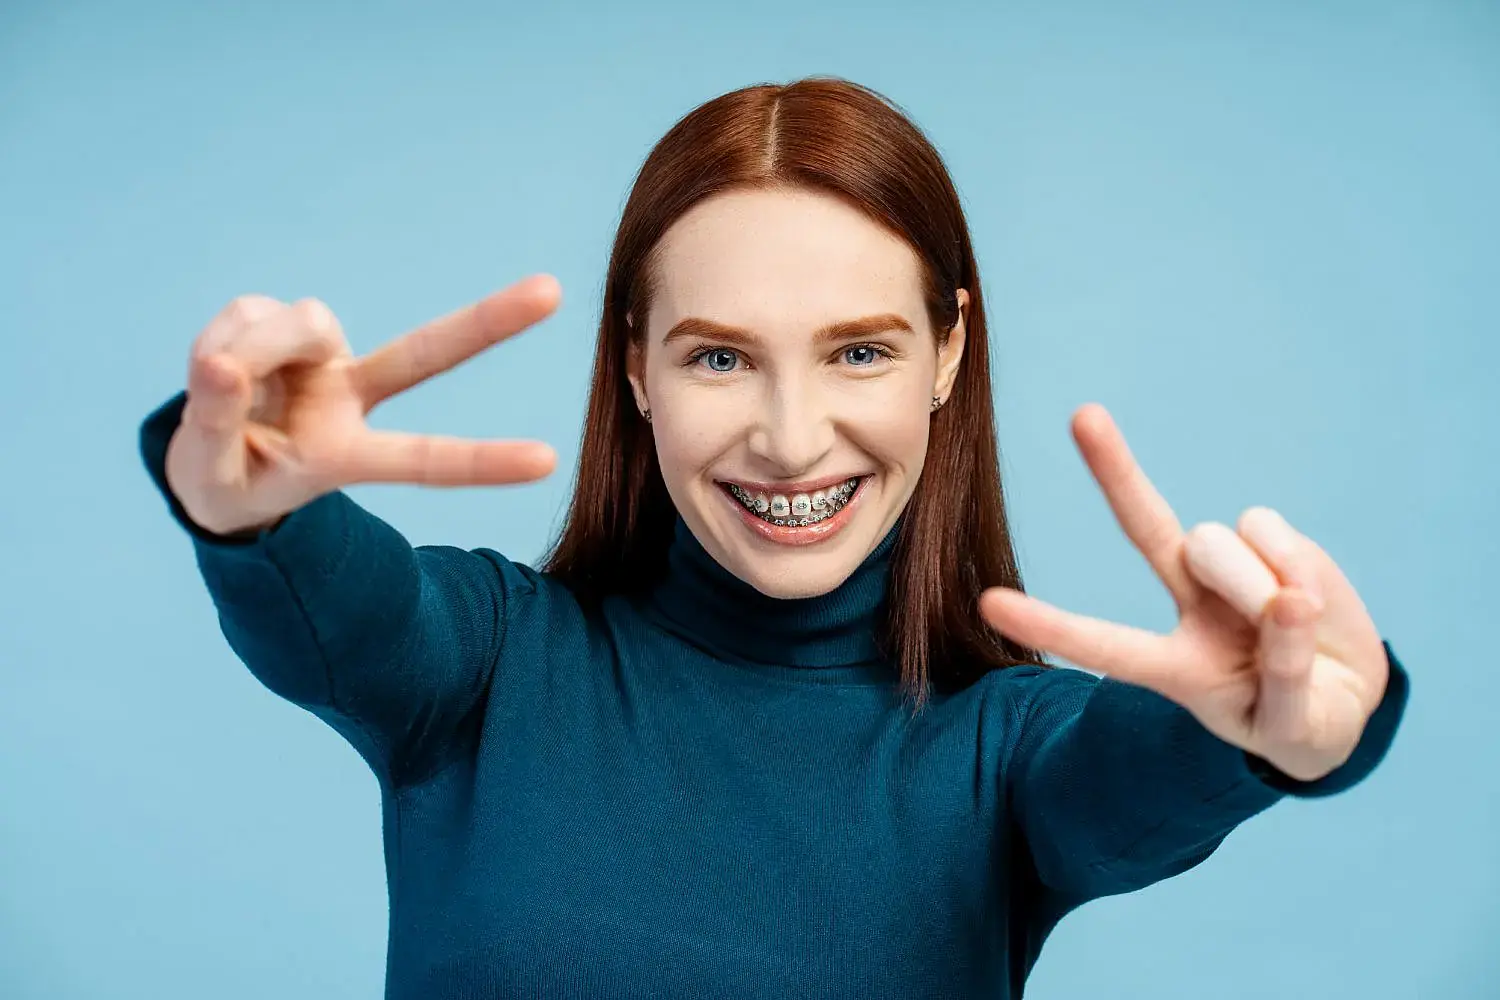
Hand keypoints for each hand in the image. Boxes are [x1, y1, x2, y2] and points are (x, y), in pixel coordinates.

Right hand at [165, 275, 561, 536]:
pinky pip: (254, 311)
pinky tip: (219, 363)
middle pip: (427, 354)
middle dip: (490, 321)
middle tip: (555, 292)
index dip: (481, 462)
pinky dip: (225, 336)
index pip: (425, 461)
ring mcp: (327, 356)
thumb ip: (216, 426)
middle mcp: (354, 396)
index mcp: (349, 455)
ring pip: (304, 322)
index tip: (548, 462)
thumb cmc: (225, 482)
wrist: (207, 461)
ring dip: (253, 347)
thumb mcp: (212, 478)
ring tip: (222, 386)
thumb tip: (225, 367)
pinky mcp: (289, 322)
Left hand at [979, 404, 1389, 782]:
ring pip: (1220, 542)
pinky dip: (1298, 561)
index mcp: (1173, 666)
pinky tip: (1309, 594)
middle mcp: (1190, 605)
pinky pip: (1270, 526)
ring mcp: (1226, 569)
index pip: (1103, 645)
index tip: (988, 602)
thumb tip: (1291, 598)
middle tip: (1084, 415)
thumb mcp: (1291, 720)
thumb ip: (1287, 670)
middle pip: (1148, 531)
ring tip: (1297, 623)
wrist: (1344, 696)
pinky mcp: (1269, 539)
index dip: (1048, 627)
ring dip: (1264, 585)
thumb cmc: (1298, 714)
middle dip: (1115, 471)